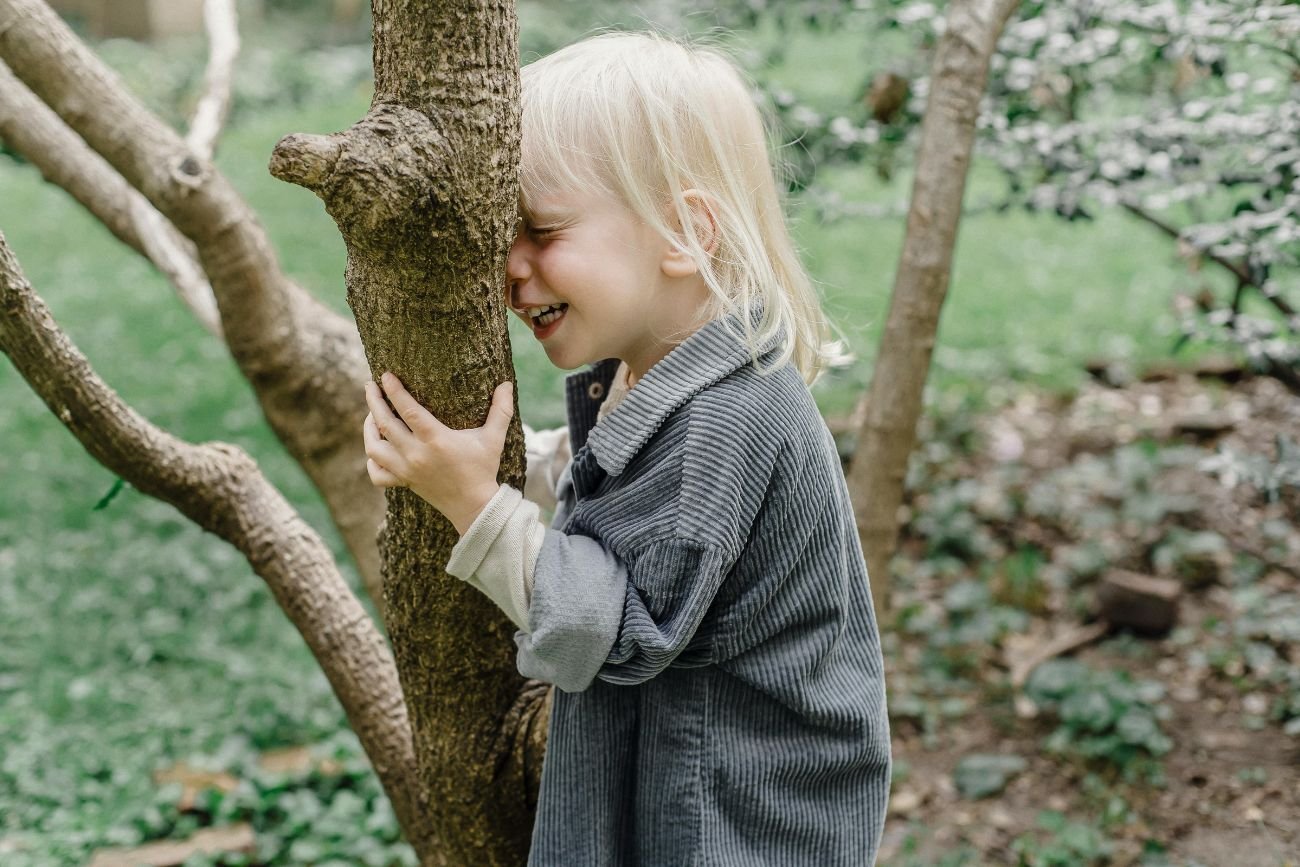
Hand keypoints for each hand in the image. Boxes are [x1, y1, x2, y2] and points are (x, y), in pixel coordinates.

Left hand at [362, 371, 513, 534]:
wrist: (475, 506)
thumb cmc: (483, 469)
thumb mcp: (494, 438)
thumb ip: (501, 410)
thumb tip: (507, 384)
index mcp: (436, 440)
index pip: (408, 410)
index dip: (394, 390)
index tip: (386, 375)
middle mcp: (416, 455)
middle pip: (384, 424)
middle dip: (374, 401)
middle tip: (370, 386)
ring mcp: (406, 470)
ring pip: (374, 447)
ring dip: (368, 428)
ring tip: (371, 414)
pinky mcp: (404, 482)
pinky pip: (377, 474)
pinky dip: (372, 461)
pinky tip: (376, 448)